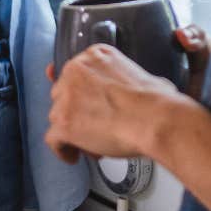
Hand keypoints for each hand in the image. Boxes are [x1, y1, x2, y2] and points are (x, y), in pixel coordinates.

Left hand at [45, 46, 183, 163]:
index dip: (81, 93)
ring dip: (71, 131)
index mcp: (95, 56)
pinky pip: (53, 139)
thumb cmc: (156, 102)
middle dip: (75, 111)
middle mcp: (76, 71)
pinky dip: (63, 149)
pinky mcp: (64, 122)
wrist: (154, 119)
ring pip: (57, 116)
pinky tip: (73, 155)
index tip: (83, 101)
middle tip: (92, 125)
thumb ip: (127, 79)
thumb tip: (138, 91)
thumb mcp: (144, 75)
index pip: (76, 73)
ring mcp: (67, 96)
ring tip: (91, 143)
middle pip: (62, 94)